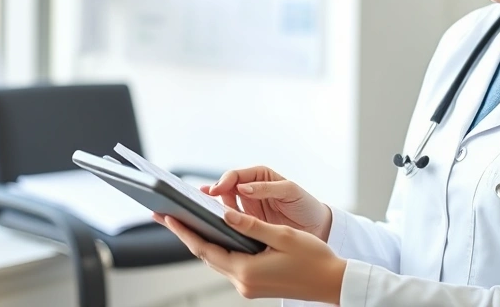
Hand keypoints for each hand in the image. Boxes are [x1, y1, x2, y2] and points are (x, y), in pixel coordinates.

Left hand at [155, 210, 345, 303]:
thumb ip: (251, 225)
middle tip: (168, 216)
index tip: (168, 217)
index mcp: (246, 270)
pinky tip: (217, 235)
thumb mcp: (283, 235)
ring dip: (202, 242)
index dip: (184, 232)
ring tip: (187, 223)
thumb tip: (224, 214)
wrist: (332, 282)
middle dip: (187, 235)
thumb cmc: (314, 258)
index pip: (205, 248)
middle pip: (206, 255)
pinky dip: (220, 249)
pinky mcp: (254, 285)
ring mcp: (248, 286)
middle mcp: (243, 282)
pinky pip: (230, 264)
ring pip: (217, 260)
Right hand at [204, 166, 332, 241]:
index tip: (217, 190)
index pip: (236, 176)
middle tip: (203, 201)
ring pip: (224, 205)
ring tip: (201, 211)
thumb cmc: (306, 205)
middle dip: (213, 193)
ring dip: (213, 207)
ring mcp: (248, 208)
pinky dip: (221, 222)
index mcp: (260, 177)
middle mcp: (251, 190)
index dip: (225, 181)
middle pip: (225, 189)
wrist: (317, 228)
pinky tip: (212, 225)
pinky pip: (231, 221)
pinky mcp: (248, 225)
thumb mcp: (290, 192)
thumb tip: (243, 187)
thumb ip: (267, 188)